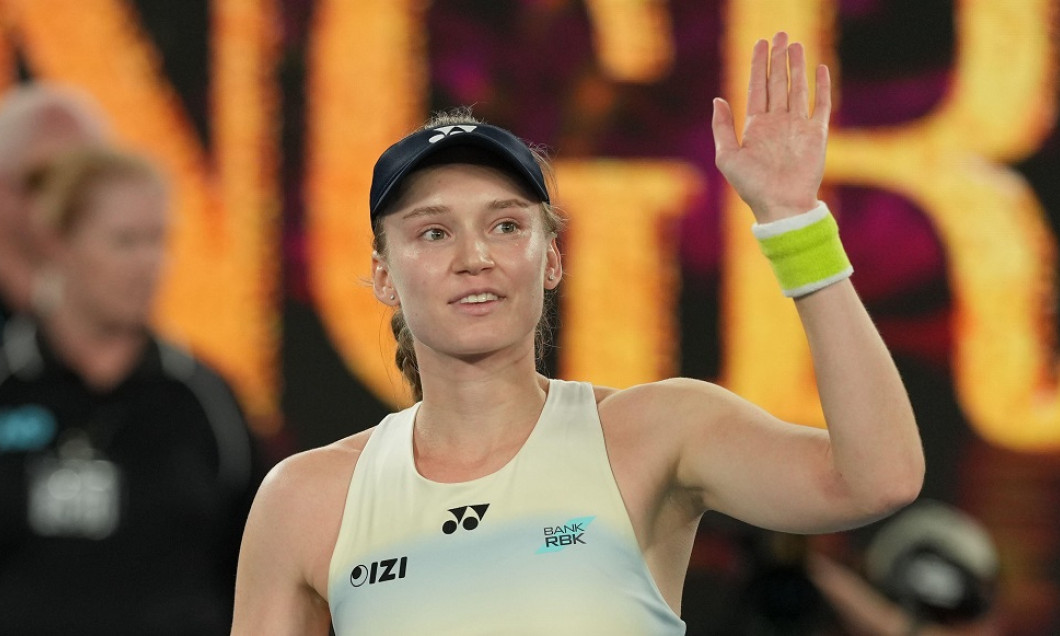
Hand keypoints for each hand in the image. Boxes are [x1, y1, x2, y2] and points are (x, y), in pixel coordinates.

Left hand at [712, 32, 830, 221]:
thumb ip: (723, 127)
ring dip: (796, 65)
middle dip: (777, 58)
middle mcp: (777, 122)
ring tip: (795, 43)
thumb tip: (717, 99)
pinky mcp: (817, 134)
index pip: (756, 87)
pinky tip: (820, 68)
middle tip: (780, 33)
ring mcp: (798, 126)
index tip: (760, 43)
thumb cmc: (752, 187)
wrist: (781, 205)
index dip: (758, 65)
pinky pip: (821, 104)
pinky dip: (822, 86)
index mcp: (756, 125)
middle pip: (777, 82)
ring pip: (797, 87)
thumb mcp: (728, 157)